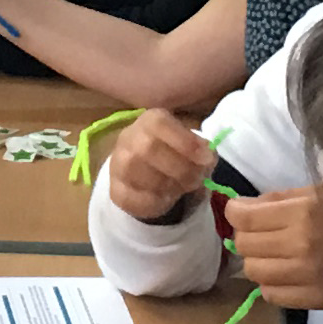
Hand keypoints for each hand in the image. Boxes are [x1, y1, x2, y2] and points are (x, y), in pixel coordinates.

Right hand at [103, 107, 213, 221]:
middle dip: (179, 168)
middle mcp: (128, 138)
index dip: (185, 142)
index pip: (160, 124)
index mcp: (150, 121)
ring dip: (169, 187)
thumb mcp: (194, 145)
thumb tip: (206, 157)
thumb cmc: (177, 152)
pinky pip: (135, 199)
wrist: (150, 171)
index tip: (206, 159)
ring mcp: (118, 164)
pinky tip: (166, 198)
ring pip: (140, 176)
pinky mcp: (115, 190)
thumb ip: (202, 149)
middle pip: (148, 149)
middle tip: (197, 180)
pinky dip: (157, 202)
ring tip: (182, 187)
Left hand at [227, 186, 322, 309]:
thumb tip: (242, 207)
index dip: (235, 212)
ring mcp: (305, 276)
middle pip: (245, 245)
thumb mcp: (316, 192)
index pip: (244, 217)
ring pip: (254, 272)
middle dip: (247, 235)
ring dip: (258, 261)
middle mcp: (299, 246)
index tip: (240, 210)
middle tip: (260, 232)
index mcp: (302, 213)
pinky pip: (271, 295)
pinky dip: (271, 284)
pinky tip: (284, 273)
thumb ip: (277, 199)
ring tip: (272, 254)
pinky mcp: (313, 299)